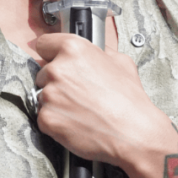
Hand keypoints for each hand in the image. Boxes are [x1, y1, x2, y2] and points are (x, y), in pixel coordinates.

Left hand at [32, 29, 172, 173]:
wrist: (133, 133)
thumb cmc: (129, 100)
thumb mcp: (121, 61)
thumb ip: (101, 51)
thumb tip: (96, 50)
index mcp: (73, 49)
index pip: (44, 44)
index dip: (51, 54)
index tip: (54, 61)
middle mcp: (57, 69)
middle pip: (43, 73)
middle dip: (56, 82)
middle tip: (77, 93)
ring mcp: (49, 94)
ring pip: (43, 96)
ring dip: (56, 103)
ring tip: (79, 110)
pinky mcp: (47, 118)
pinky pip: (44, 118)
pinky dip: (56, 122)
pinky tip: (75, 123)